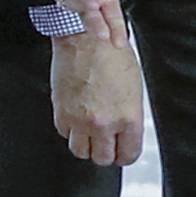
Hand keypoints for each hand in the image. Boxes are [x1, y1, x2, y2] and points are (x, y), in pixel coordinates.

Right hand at [50, 35, 145, 163]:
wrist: (84, 37)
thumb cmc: (111, 53)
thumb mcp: (134, 86)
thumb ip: (130, 114)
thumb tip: (126, 130)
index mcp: (128, 117)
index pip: (128, 155)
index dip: (126, 154)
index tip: (123, 151)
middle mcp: (104, 124)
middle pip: (103, 158)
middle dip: (106, 152)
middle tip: (106, 143)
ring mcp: (80, 121)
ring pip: (81, 151)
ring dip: (86, 144)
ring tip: (90, 132)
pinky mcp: (62, 114)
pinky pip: (65, 134)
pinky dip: (70, 129)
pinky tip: (77, 117)